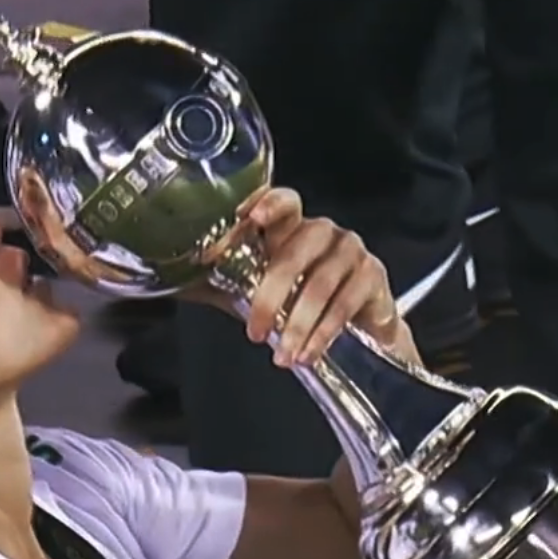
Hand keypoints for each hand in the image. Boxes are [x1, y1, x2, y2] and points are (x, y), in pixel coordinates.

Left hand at [190, 188, 409, 367]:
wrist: (361, 330)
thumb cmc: (305, 304)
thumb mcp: (266, 291)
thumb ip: (235, 282)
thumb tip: (184, 280)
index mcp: (292, 228)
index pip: (282, 202)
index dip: (265, 206)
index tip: (245, 221)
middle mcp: (323, 232)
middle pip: (294, 253)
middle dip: (270, 296)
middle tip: (254, 331)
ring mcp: (351, 251)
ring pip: (319, 285)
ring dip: (297, 326)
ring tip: (282, 356)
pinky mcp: (373, 276)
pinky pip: (344, 304)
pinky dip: (322, 333)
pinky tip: (308, 353)